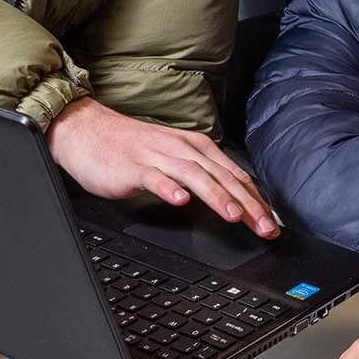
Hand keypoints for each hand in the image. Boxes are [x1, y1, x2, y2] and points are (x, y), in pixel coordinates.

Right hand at [49, 97, 278, 236]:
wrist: (87, 130)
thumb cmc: (131, 148)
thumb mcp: (173, 157)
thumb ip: (200, 174)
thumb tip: (231, 196)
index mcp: (195, 147)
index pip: (233, 175)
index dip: (255, 199)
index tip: (271, 222)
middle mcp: (181, 149)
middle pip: (221, 176)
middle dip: (247, 203)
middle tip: (265, 228)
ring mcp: (157, 156)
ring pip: (194, 175)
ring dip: (216, 195)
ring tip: (233, 215)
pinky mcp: (133, 167)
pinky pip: (153, 177)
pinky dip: (168, 188)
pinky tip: (180, 201)